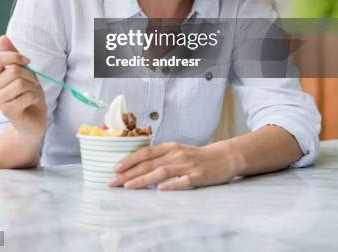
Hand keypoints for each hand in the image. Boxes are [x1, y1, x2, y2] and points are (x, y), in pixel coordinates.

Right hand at [0, 35, 46, 138]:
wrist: (33, 119)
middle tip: (32, 83)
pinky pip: (26, 96)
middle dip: (30, 75)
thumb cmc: (28, 93)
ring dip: (33, 87)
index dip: (15, 56)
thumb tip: (2, 37)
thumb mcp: (23, 71)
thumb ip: (13, 56)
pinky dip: (35, 97)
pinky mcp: (7, 111)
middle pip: (14, 71)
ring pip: (20, 83)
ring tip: (31, 93)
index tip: (28, 61)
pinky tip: (31, 102)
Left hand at [109, 140, 238, 189]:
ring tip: (128, 186)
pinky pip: (183, 181)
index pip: (145, 153)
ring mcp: (187, 165)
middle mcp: (176, 154)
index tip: (115, 169)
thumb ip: (161, 157)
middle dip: (129, 173)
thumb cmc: (197, 157)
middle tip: (113, 182)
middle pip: (149, 163)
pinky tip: (160, 190)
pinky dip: (171, 185)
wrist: (224, 157)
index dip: (129, 160)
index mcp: (170, 147)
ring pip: (161, 172)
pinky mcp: (198, 176)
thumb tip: (138, 166)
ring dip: (143, 179)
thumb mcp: (177, 152)